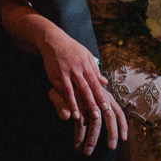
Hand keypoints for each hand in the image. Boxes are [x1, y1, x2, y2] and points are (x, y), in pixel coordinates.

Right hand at [38, 29, 127, 154]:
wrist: (53, 41)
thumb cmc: (72, 49)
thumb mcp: (86, 56)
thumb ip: (95, 70)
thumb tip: (105, 82)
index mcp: (87, 65)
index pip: (95, 83)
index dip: (101, 96)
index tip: (107, 107)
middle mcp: (78, 70)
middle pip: (87, 89)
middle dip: (93, 103)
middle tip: (98, 116)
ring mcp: (66, 73)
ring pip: (74, 92)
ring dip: (79, 106)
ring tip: (83, 119)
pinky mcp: (56, 76)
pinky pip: (63, 91)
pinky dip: (67, 102)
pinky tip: (70, 111)